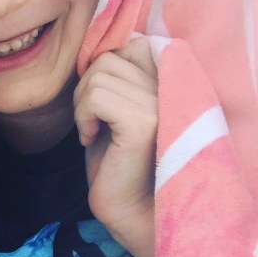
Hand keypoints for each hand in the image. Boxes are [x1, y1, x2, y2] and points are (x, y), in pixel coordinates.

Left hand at [73, 37, 157, 256]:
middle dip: (87, 87)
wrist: (127, 212)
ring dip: (82, 104)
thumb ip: (112, 80)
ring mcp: (162, 104)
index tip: (96, 102)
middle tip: (91, 120)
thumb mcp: (112, 112)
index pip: (133, 44)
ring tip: (93, 131)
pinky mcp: (145, 123)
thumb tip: (90, 52)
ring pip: (100, 74)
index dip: (103, 66)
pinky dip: (83, 116)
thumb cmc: (115, 164)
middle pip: (111, 57)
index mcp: (170, 83)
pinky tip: (91, 140)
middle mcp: (174, 88)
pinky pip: (97, 97)